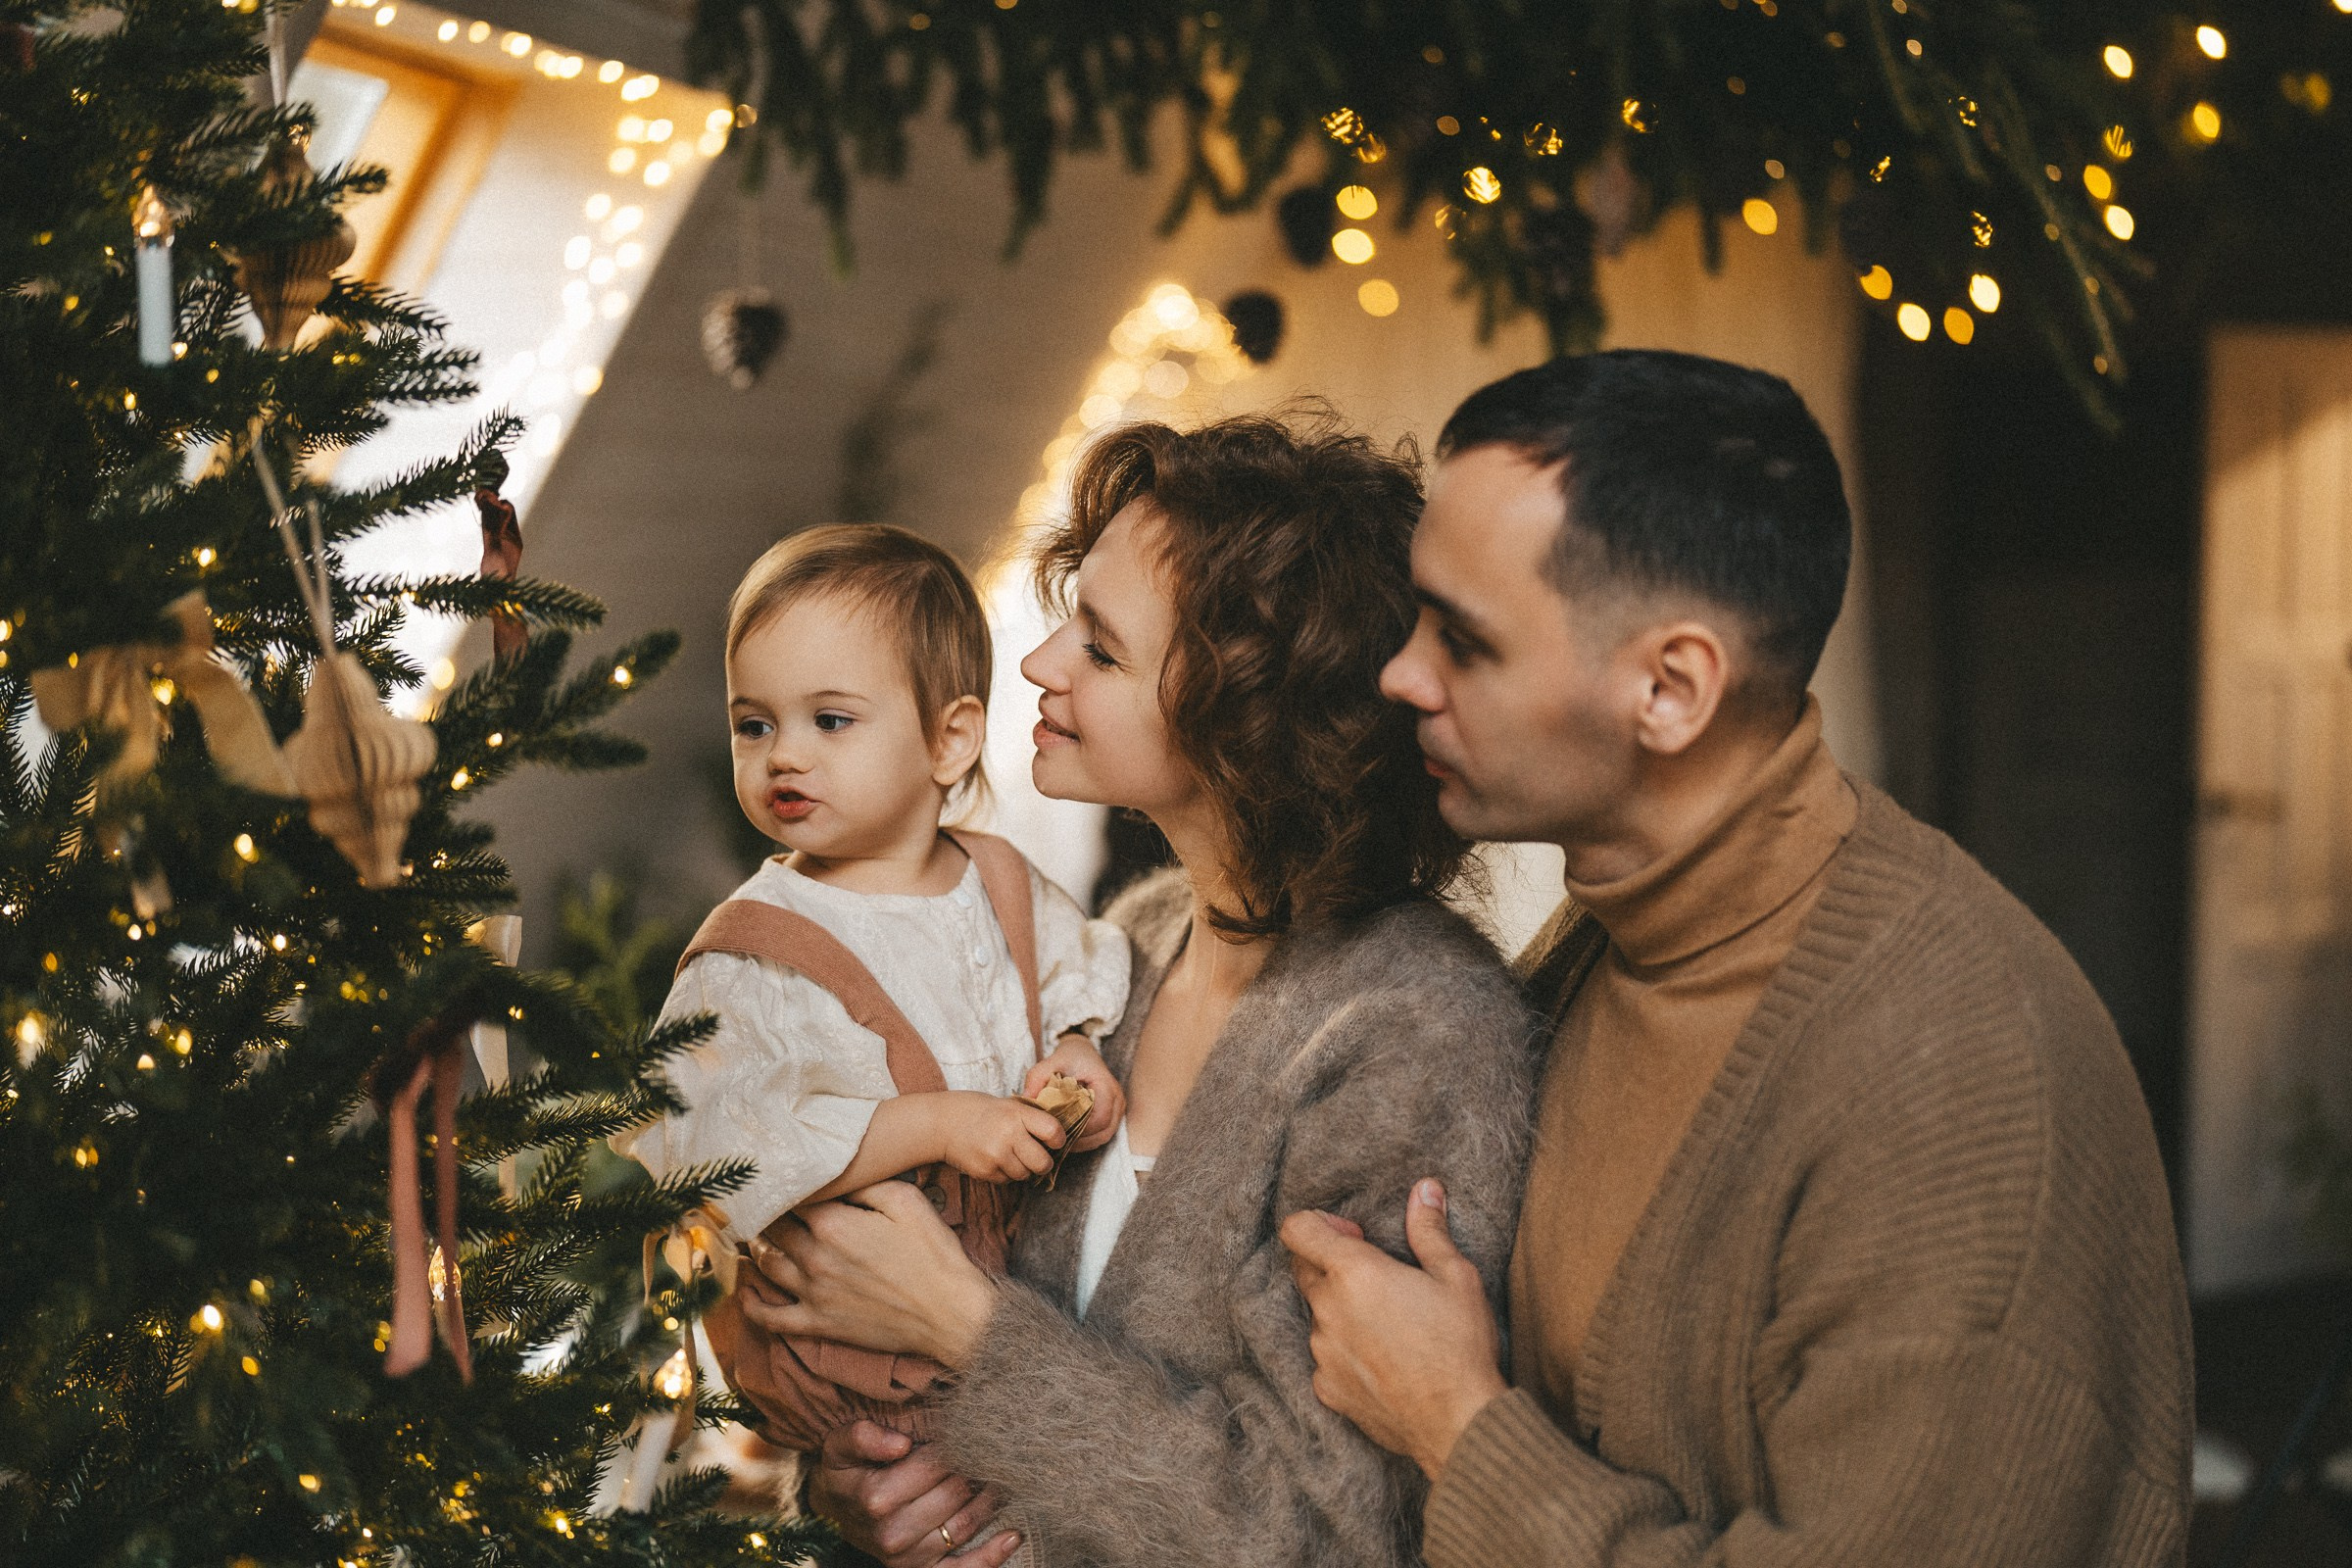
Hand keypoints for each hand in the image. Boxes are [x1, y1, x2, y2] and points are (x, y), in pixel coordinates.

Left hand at [744, 1182, 998, 1364]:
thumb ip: (866, 1183)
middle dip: (768, 1213)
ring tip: (758, 1236)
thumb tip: (836, 1175)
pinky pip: (771, 1318)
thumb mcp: (907, 1200)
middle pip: (773, 1228)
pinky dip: (753, 1305)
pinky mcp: (818, 1323)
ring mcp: (813, 1293)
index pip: (791, 1197)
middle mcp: (814, 1257)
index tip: (779, 1177)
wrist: (950, 1313)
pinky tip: (747, 1293)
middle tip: (765, 1202)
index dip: (784, 1185)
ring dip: (758, 1248)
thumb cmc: (934, 1254)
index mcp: (833, 1223)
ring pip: (766, 1265)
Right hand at [805, 1420, 1019, 1567]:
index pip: (934, 1464)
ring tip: (1000, 1476)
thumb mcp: (840, 1445)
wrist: (837, 1512)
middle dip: (974, 1467)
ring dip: (990, 1500)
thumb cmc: (846, 1471)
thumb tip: (901, 1444)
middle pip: (955, 1492)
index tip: (968, 1428)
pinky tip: (1014, 1535)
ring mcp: (908, 1557)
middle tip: (989, 1448)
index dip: (955, 1442)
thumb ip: (864, 1437)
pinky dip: (991, 1556)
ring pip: (966, 1524)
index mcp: (876, 1498)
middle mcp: (893, 1533)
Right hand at [940, 1092, 1067, 1182]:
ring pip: (1025, 1175)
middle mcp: (1008, 1135)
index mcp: (1016, 1113)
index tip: (1054, 1140)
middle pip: (1043, 1163)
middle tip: (1038, 1157)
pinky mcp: (985, 1171)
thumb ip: (1029, 1118)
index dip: (1058, 1139)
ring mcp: (996, 1155)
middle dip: (1044, 1162)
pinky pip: (1007, 1180)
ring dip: (1023, 1169)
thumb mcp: (1006, 1105)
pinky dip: (1005, 1173)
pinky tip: (994, 1159)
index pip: (1053, 1131)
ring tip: (1010, 1154)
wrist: (941, 1123)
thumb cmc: (977, 1110)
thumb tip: (1056, 1136)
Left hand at [1024, 1033, 1124, 1152]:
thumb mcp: (1050, 1062)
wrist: (1081, 1053)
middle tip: (1055, 1139)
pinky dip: (1086, 1140)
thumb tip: (1027, 1099)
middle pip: (1103, 1132)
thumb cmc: (1068, 1057)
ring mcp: (1117, 1109)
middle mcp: (1117, 1099)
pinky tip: (1068, 1137)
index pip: (1100, 1118)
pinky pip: (1101, 1134)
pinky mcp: (1113, 1115)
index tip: (1057, 1130)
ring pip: (1103, 1137)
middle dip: (1079, 1139)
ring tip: (1060, 1140)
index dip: (1080, 1129)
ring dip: (1083, 1142)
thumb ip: (1037, 1077)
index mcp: (1106, 1085)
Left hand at [1279, 1178, 1507, 1479]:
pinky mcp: (1327, 1389)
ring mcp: (1322, 1353)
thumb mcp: (1456, 1276)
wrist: (1458, 1424)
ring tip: (1389, 1325)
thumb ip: (1429, 1230)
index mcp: (1353, 1273)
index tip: (1356, 1237)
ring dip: (1340, 1312)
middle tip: (1377, 1278)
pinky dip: (1345, 1353)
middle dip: (1331, 1265)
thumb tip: (1424, 1189)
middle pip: (1304, 1270)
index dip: (1320, 1224)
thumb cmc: (1461, 1345)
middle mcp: (1327, 1310)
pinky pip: (1325, 1358)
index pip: (1297, 1229)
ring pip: (1317, 1316)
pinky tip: (1383, 1361)